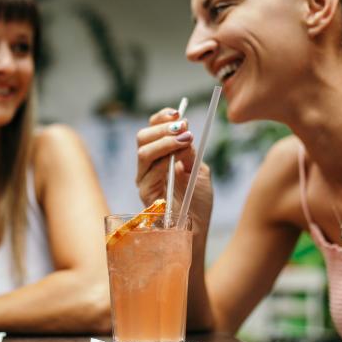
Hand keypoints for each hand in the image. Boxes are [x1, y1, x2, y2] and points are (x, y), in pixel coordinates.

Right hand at [136, 108, 212, 235]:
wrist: (197, 229)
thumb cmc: (198, 202)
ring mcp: (144, 180)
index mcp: (160, 156)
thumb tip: (184, 134)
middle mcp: (148, 166)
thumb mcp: (199, 171)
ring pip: (143, 152)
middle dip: (163, 128)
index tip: (178, 112)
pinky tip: (179, 163)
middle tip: (184, 127)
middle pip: (143, 137)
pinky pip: (149, 173)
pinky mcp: (145, 195)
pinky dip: (165, 163)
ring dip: (165, 143)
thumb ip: (190, 153)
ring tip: (185, 141)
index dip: (162, 118)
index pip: (153, 129)